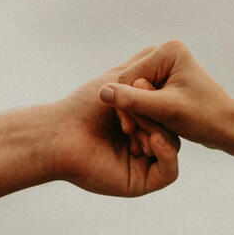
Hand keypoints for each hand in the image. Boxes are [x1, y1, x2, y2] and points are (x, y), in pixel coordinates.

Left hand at [52, 48, 183, 196]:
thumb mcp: (118, 80)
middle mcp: (143, 143)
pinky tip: (152, 140)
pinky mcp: (143, 182)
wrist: (61, 134)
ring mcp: (144, 164)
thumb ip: (141, 68)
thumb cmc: (84, 107)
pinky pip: (170, 171)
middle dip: (157, 115)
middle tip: (137, 107)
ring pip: (172, 147)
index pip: (167, 110)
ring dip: (156, 131)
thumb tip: (164, 52)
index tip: (142, 86)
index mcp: (140, 122)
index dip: (159, 98)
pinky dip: (166, 153)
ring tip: (131, 125)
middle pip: (172, 128)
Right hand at [98, 40, 233, 150]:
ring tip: (150, 133)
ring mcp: (167, 68)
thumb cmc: (204, 118)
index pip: (129, 78)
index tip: (133, 128)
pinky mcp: (167, 83)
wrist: (229, 129)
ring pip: (136, 94)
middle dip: (135, 110)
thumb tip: (103, 92)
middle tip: (141, 134)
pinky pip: (145, 98)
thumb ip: (133, 101)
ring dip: (139, 115)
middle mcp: (167, 54)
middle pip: (131, 85)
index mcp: (168, 51)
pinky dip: (146, 115)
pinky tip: (154, 129)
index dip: (127, 104)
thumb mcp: (166, 110)